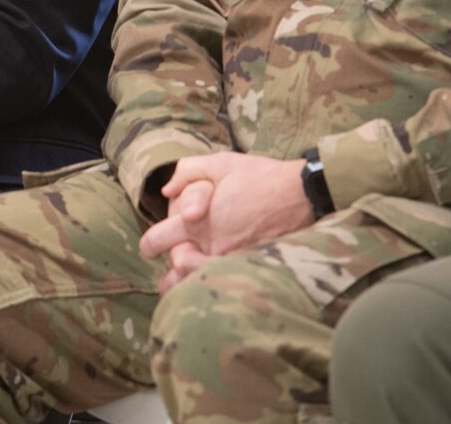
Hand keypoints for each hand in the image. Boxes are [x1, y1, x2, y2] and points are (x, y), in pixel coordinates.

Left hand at [138, 153, 311, 293]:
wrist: (302, 195)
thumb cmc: (260, 177)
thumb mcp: (221, 163)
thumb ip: (187, 172)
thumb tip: (166, 191)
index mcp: (198, 222)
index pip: (157, 241)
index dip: (148, 246)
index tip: (148, 248)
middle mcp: (212, 246)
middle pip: (174, 272)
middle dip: (169, 270)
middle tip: (173, 263)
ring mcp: (232, 261)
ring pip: (197, 285)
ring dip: (189, 284)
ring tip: (186, 281)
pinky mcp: (252, 270)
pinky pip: (224, 286)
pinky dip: (214, 286)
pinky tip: (213, 282)